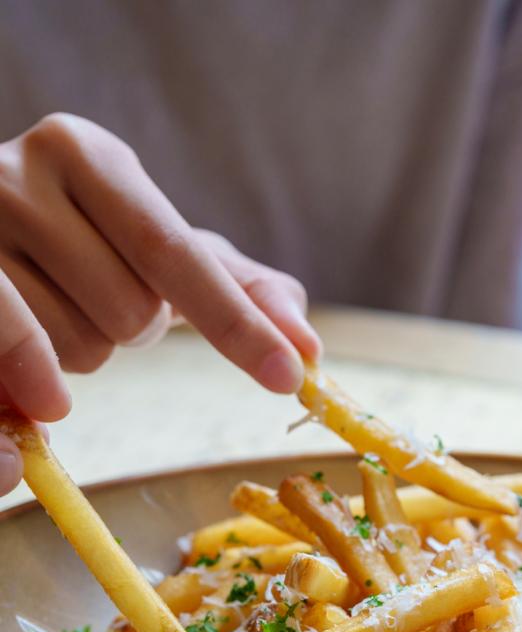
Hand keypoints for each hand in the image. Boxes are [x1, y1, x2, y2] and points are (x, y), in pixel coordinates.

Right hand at [0, 112, 319, 386]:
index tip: (292, 374)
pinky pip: (14, 352)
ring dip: (84, 355)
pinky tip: (47, 400)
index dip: (238, 322)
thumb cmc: (76, 243)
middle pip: (132, 313)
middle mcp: (23, 173)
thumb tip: (306, 342)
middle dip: (135, 332)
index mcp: (90, 156)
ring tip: (54, 310)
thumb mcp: (152, 249)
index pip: (179, 254)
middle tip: (99, 299)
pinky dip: (39, 383)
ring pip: (77, 348)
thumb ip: (232, 286)